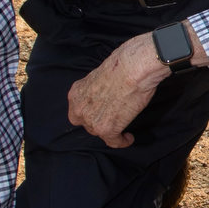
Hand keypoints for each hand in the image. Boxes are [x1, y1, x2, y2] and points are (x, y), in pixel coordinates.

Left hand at [66, 31, 172, 148]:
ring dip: (111, 130)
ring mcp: (92, 120)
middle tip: (113, 118)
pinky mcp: (107, 129)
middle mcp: (80, 108)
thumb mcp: (97, 76)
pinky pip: (114, 142)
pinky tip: (128, 138)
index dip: (88, 113)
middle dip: (99, 121)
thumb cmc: (121, 65)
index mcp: (76, 93)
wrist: (132, 69)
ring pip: (99, 132)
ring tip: (123, 128)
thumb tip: (105, 91)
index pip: (77, 111)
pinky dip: (122, 141)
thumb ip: (96, 88)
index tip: (99, 112)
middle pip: (87, 123)